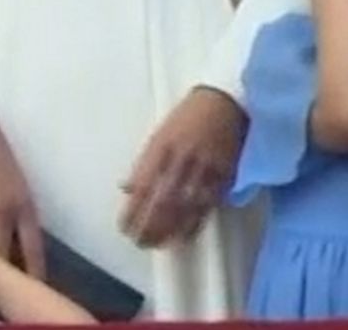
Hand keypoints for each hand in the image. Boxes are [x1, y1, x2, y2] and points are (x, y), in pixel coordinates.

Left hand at [120, 87, 246, 247]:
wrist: (224, 102)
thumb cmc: (186, 117)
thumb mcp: (158, 134)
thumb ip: (143, 163)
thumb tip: (125, 188)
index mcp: (161, 148)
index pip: (142, 187)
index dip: (132, 211)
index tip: (124, 228)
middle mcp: (181, 160)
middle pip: (162, 202)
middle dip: (148, 226)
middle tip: (139, 242)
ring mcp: (203, 169)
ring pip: (184, 208)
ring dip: (168, 230)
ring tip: (157, 245)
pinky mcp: (223, 176)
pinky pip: (206, 207)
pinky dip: (193, 225)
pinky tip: (183, 238)